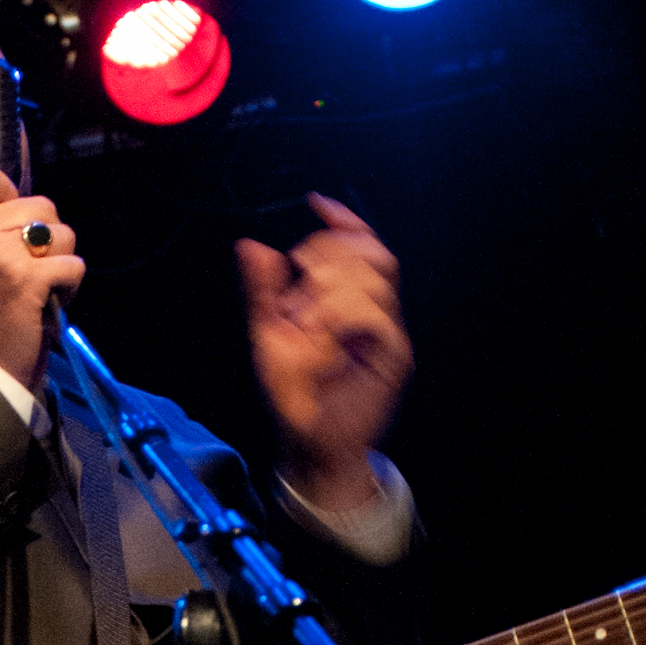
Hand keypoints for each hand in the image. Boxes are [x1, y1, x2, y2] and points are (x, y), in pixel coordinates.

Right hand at [0, 153, 84, 394]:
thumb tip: (20, 196)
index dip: (10, 194)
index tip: (10, 227)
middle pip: (40, 203)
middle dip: (48, 240)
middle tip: (31, 273)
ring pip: (61, 233)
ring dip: (61, 263)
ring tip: (39, 289)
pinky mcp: (26, 278)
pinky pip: (72, 264)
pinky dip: (70, 286)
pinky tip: (49, 303)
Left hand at [236, 194, 410, 514]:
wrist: (309, 441)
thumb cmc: (294, 393)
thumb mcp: (267, 334)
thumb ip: (263, 291)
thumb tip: (252, 246)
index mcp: (348, 301)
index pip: (360, 246)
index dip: (344, 221)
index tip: (316, 203)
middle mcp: (372, 312)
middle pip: (370, 254)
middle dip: (329, 257)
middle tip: (298, 284)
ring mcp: (385, 334)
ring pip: (374, 281)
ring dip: (332, 289)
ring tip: (304, 318)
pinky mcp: (393, 358)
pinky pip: (377, 318)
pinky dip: (343, 316)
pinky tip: (320, 332)